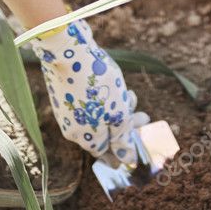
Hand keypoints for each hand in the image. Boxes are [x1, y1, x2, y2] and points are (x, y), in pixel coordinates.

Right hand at [32, 17, 149, 167]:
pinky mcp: (66, 90)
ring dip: (118, 108)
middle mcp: (72, 126)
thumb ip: (122, 138)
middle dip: (126, 124)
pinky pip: (89, 101)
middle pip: (103, 131)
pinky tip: (116, 85)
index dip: (121, 150)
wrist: (68, 48)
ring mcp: (67, 107)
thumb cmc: (96, 83)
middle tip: (144, 116)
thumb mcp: (117, 113)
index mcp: (83, 136)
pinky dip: (104, 97)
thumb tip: (128, 161)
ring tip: (132, 95)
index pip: (103, 152)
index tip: (136, 149)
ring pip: (97, 114)